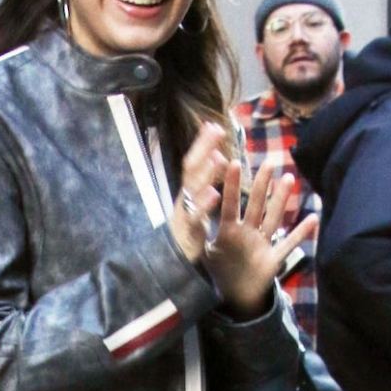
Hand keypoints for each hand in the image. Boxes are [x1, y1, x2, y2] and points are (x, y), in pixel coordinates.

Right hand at [169, 122, 230, 262]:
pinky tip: (214, 193)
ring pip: (192, 190)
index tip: (213, 125)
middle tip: (216, 129)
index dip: (202, 144)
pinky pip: (195, 216)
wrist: (171, 266)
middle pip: (191, 169)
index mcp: (187, 193)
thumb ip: (204, 183)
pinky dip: (204, 204)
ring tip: (218, 157)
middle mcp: (183, 200)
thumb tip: (219, 157)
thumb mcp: (195, 207)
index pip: (193, 163)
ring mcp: (184, 214)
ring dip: (205, 172)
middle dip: (203, 149)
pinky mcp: (187, 232)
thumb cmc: (187, 234)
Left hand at [201, 159, 318, 319]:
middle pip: (255, 205)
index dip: (230, 186)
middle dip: (261, 185)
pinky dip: (301, 233)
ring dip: (281, 201)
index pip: (229, 205)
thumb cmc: (220, 270)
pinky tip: (313, 218)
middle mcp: (247, 233)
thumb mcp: (206, 254)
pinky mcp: (273, 260)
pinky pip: (288, 245)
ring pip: (273, 219)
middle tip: (268, 162)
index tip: (231, 162)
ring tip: (289, 179)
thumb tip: (185, 218)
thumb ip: (199, 237)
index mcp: (229, 231)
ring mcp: (262, 244)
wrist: (234, 295)